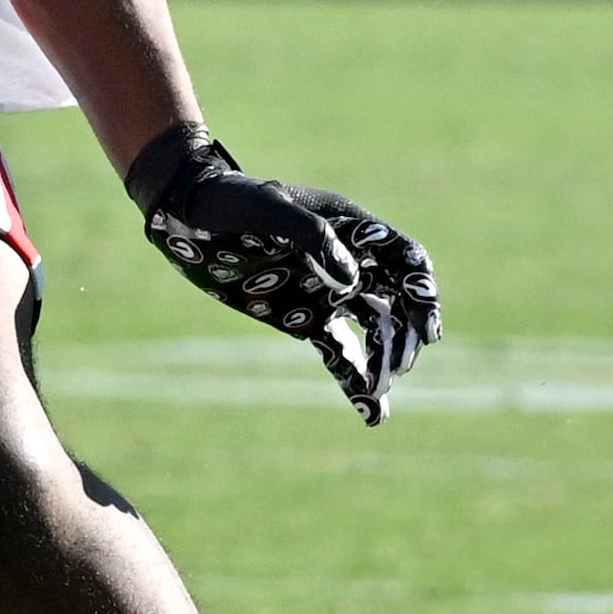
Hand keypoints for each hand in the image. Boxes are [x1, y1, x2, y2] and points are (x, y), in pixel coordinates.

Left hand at [125, 125, 440, 421]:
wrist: (187, 215)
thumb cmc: (230, 201)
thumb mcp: (268, 209)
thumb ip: (313, 237)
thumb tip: (352, 280)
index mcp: (351, 230)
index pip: (405, 260)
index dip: (422, 291)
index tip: (425, 326)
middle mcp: (349, 263)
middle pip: (399, 301)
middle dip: (406, 333)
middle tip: (397, 364)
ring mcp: (329, 293)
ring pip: (376, 330)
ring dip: (385, 360)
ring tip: (379, 387)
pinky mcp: (305, 318)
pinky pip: (341, 351)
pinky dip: (356, 379)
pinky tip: (371, 413)